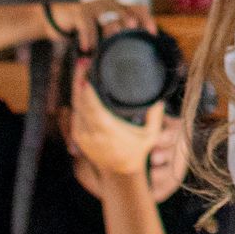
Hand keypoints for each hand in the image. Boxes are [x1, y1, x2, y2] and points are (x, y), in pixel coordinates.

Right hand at [41, 0, 154, 59]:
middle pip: (125, 10)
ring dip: (110, 27)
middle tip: (132, 28)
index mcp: (120, 8)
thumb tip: (132, 65)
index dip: (147, 19)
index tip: (152, 34)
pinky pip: (86, 23)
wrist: (61, 19)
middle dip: (129, 19)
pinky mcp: (79, 12)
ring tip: (112, 38)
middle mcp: (109, 4)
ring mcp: (94, 6)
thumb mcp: (103, 33)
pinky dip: (88, 36)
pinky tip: (88, 48)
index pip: (139, 9)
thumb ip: (116, 42)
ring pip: (106, 15)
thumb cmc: (88, 29)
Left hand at [65, 71, 187, 196]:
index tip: (88, 73)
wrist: (120, 172)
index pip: (92, 107)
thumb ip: (155, 116)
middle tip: (84, 60)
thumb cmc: (137, 151)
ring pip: (74, 106)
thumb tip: (159, 97)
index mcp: (107, 130)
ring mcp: (82, 134)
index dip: (87, 90)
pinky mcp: (78, 135)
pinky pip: (75, 112)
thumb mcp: (151, 135)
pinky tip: (81, 84)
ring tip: (83, 67)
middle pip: (80, 102)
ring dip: (77, 87)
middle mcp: (91, 133)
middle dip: (79, 80)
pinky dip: (77, 98)